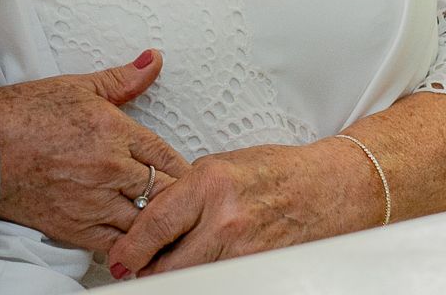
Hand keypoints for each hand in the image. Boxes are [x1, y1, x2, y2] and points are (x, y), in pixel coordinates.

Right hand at [0, 51, 190, 253]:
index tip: (185, 174)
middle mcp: (110, 168)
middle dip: (175, 196)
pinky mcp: (75, 227)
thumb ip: (122, 80)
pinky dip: (130, 246)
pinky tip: (135, 241)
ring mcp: (94, 201)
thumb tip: (153, 61)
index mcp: (114, 130)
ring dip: (156, 222)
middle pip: (163, 190)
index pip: (165, 155)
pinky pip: (117, 245)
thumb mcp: (77, 87)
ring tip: (164, 224)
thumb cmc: (24, 115)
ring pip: (145, 222)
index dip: (180, 167)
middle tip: (183, 201)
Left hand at [105, 140, 370, 278]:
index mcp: (211, 183)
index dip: (129, 248)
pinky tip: (201, 269)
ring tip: (168, 268)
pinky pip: (218, 281)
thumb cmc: (278, 172)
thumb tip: (151, 216)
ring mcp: (244, 250)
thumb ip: (185, 191)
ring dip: (174, 275)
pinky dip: (205, 277)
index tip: (119, 257)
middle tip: (135, 269)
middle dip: (146, 270)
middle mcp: (226, 219)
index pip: (154, 224)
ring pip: (190, 278)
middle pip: (167, 263)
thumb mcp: (222, 165)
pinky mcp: (258, 270)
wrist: (327, 189)